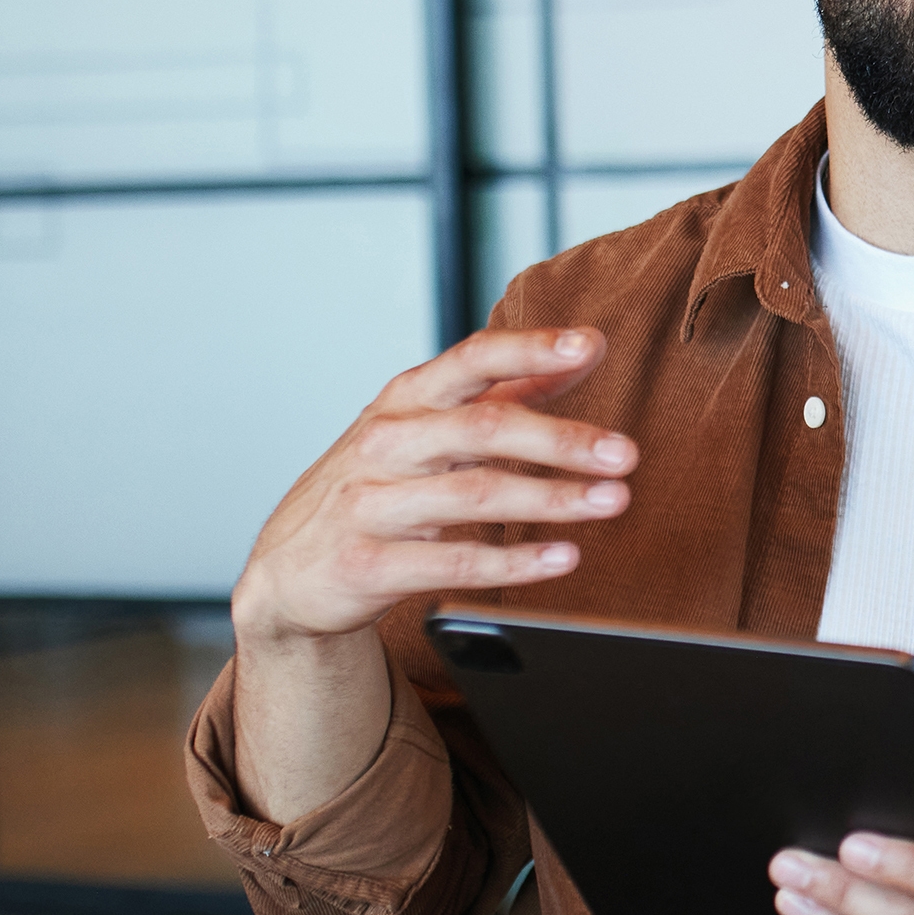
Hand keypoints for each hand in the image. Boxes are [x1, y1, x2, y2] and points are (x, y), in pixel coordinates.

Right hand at [233, 325, 637, 647]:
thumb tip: (585, 349)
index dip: (530, 349)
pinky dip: (514, 561)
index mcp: (406, 400)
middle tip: (625, 454)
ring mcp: (371, 502)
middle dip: (561, 439)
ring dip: (552, 499)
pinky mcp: (368, 563)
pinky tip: (562, 557)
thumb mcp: (430, 427)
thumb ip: (508, 389)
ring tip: (611, 502)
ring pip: (473, 494)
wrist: (288, 569)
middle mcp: (386, 442)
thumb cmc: (375, 484)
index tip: (588, 345)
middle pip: (482, 428)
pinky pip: (451, 561)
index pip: (472, 359)